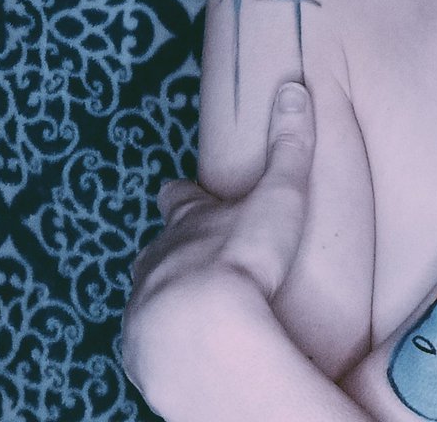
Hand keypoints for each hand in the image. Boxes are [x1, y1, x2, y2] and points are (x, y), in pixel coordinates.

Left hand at [121, 82, 314, 403]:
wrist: (199, 333)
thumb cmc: (242, 258)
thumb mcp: (278, 196)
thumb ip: (289, 146)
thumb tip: (294, 88)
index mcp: (188, 220)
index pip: (179, 198)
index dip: (181, 194)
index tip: (177, 189)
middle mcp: (159, 257)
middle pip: (159, 246)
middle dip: (172, 246)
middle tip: (190, 249)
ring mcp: (145, 304)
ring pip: (150, 292)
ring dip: (167, 291)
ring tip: (189, 300)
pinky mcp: (142, 348)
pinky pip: (151, 339)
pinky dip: (166, 335)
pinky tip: (182, 343)